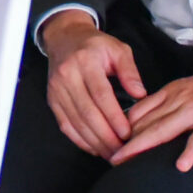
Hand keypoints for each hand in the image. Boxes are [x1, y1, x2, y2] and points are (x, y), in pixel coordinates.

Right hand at [42, 13, 143, 157]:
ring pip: (75, 122)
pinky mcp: (52, 100)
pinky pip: (65, 125)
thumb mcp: (118, 49)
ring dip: (94, 142)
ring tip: (111, 153)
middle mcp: (67, 76)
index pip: (101, 95)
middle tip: (122, 150)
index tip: (127, 133)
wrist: (65, 39)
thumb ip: (130, 71)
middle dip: (105, 136)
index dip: (114, 117)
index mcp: (85, 61)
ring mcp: (57, 89)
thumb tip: (140, 94)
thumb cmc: (95, 46)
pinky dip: (80, 140)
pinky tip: (95, 148)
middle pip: (87, 112)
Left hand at [110, 60, 192, 170]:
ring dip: (142, 146)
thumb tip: (149, 122)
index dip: (121, 128)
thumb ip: (171, 103)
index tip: (106, 143)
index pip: (140, 110)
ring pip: (165, 128)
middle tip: (106, 158)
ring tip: (125, 161)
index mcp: (173, 91)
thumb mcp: (191, 90)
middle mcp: (182, 98)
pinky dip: (191, 152)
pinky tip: (182, 166)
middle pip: (147, 121)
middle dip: (125, 141)